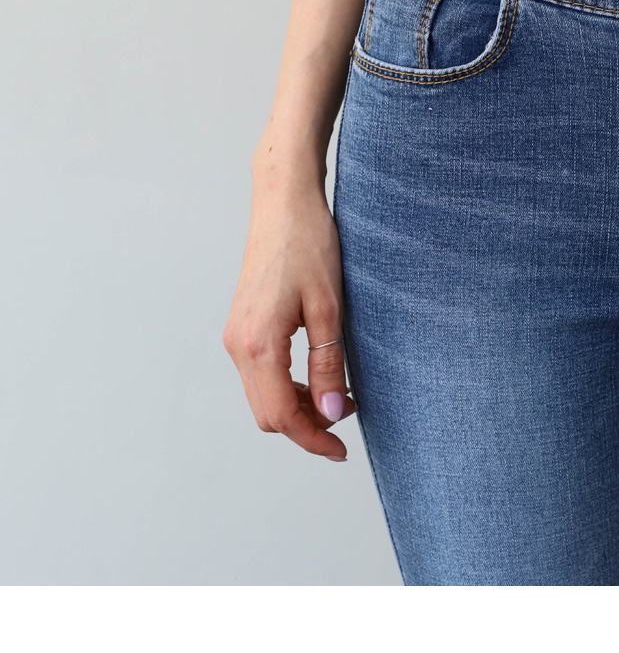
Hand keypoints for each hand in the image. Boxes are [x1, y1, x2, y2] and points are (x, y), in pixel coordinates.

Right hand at [223, 177, 356, 460]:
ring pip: (262, 396)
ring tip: (340, 395)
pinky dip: (286, 386)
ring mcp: (236, 336)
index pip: (281, 415)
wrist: (283, 202)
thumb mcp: (329, 308)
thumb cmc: (309, 245)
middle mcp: (238, 345)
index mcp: (258, 344)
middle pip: (267, 414)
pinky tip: (317, 374)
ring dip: (297, 406)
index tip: (342, 450)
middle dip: (306, 426)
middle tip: (349, 416)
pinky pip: (259, 374)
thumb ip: (329, 365)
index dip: (313, 439)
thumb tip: (333, 414)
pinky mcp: (242, 326)